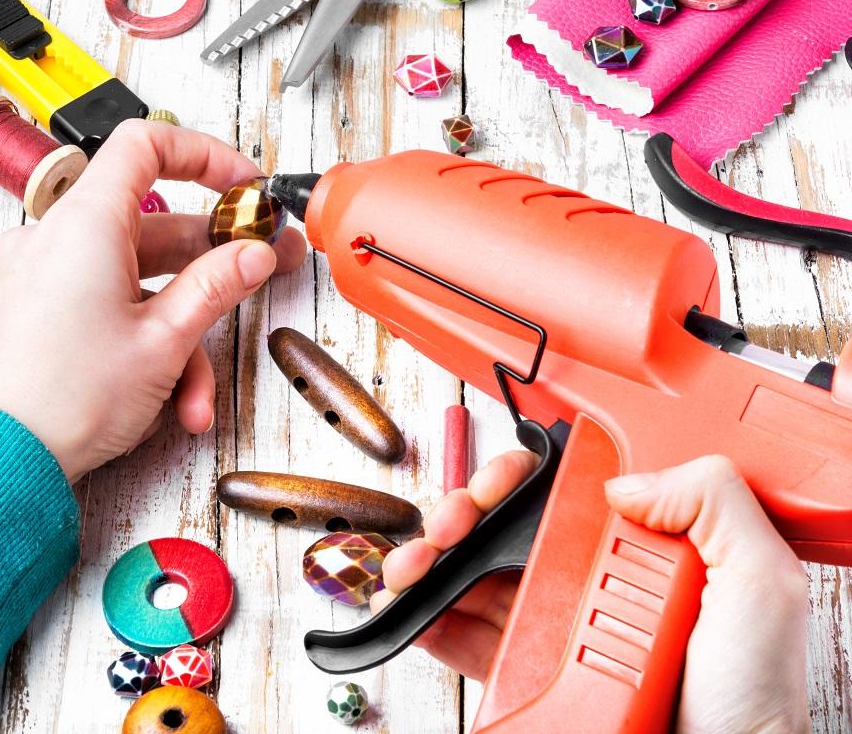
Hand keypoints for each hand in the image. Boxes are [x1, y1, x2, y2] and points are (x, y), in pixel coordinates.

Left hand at [0, 121, 306, 482]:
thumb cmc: (62, 400)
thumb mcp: (163, 341)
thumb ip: (215, 287)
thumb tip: (252, 254)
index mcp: (87, 223)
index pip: (146, 146)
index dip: (203, 157)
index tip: (242, 187)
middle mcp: (57, 239)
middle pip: (152, 227)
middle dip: (212, 265)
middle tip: (261, 273)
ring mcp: (41, 276)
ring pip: (133, 283)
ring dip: (177, 334)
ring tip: (199, 395)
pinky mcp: (33, 312)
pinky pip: (101, 308)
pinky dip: (138, 343)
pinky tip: (165, 400)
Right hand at [372, 454, 810, 733]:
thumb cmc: (752, 700)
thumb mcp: (760, 584)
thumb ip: (712, 503)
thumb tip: (626, 478)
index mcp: (638, 554)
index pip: (564, 495)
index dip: (518, 477)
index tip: (495, 482)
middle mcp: (590, 588)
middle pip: (507, 533)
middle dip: (462, 515)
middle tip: (451, 525)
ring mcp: (556, 634)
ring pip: (477, 580)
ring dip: (434, 561)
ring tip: (416, 566)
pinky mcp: (530, 679)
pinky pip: (468, 642)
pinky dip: (430, 620)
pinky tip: (416, 609)